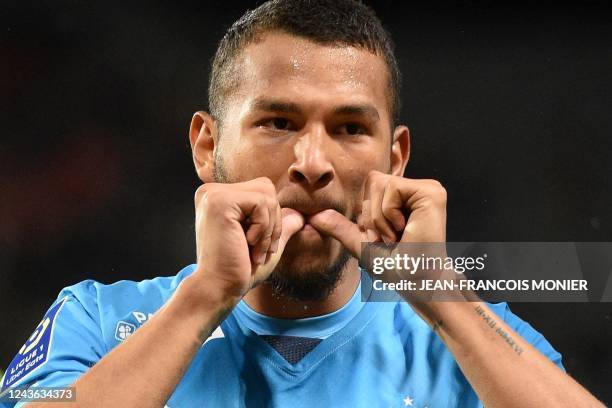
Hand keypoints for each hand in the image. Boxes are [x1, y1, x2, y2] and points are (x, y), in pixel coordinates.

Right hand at [193, 177, 303, 301]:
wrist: (219, 289)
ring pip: (266, 195)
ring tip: (254, 250)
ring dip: (268, 228)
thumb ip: (279, 227)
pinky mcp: (220, 202)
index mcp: (218, 197)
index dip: (270, 218)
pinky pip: (261, 203)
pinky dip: (263, 229)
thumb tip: (300, 216)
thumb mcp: (265, 244)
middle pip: (265, 188)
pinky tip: (247, 245)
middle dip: (272, 221)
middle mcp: (212, 191)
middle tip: (260, 249)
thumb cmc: (239, 270)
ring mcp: (213, 195)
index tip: (261, 247)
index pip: (261, 190)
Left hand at [309, 170, 446, 257]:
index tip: (380, 237)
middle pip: (374, 179)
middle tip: (388, 238)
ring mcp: (427, 188)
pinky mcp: (432, 193)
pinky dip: (388, 214)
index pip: (371, 183)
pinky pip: (392, 189)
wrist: (414, 282)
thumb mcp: (361, 244)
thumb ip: (340, 227)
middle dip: (371, 214)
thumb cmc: (395, 267)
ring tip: (396, 237)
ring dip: (379, 218)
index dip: (368, 211)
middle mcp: (417, 189)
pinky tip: (405, 232)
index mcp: (404, 198)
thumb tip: (312, 217)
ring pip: (380, 183)